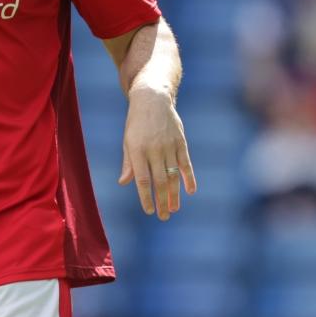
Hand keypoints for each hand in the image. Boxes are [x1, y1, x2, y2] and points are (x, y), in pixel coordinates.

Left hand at [118, 86, 196, 218]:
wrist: (152, 99)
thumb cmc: (136, 124)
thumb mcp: (128, 141)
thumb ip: (128, 163)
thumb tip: (124, 183)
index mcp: (137, 150)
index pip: (142, 180)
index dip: (146, 197)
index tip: (149, 211)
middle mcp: (154, 149)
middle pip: (159, 181)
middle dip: (162, 201)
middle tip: (163, 217)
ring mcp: (169, 146)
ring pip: (174, 175)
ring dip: (175, 194)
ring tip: (174, 209)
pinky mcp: (181, 142)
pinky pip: (186, 164)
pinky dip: (189, 178)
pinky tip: (190, 191)